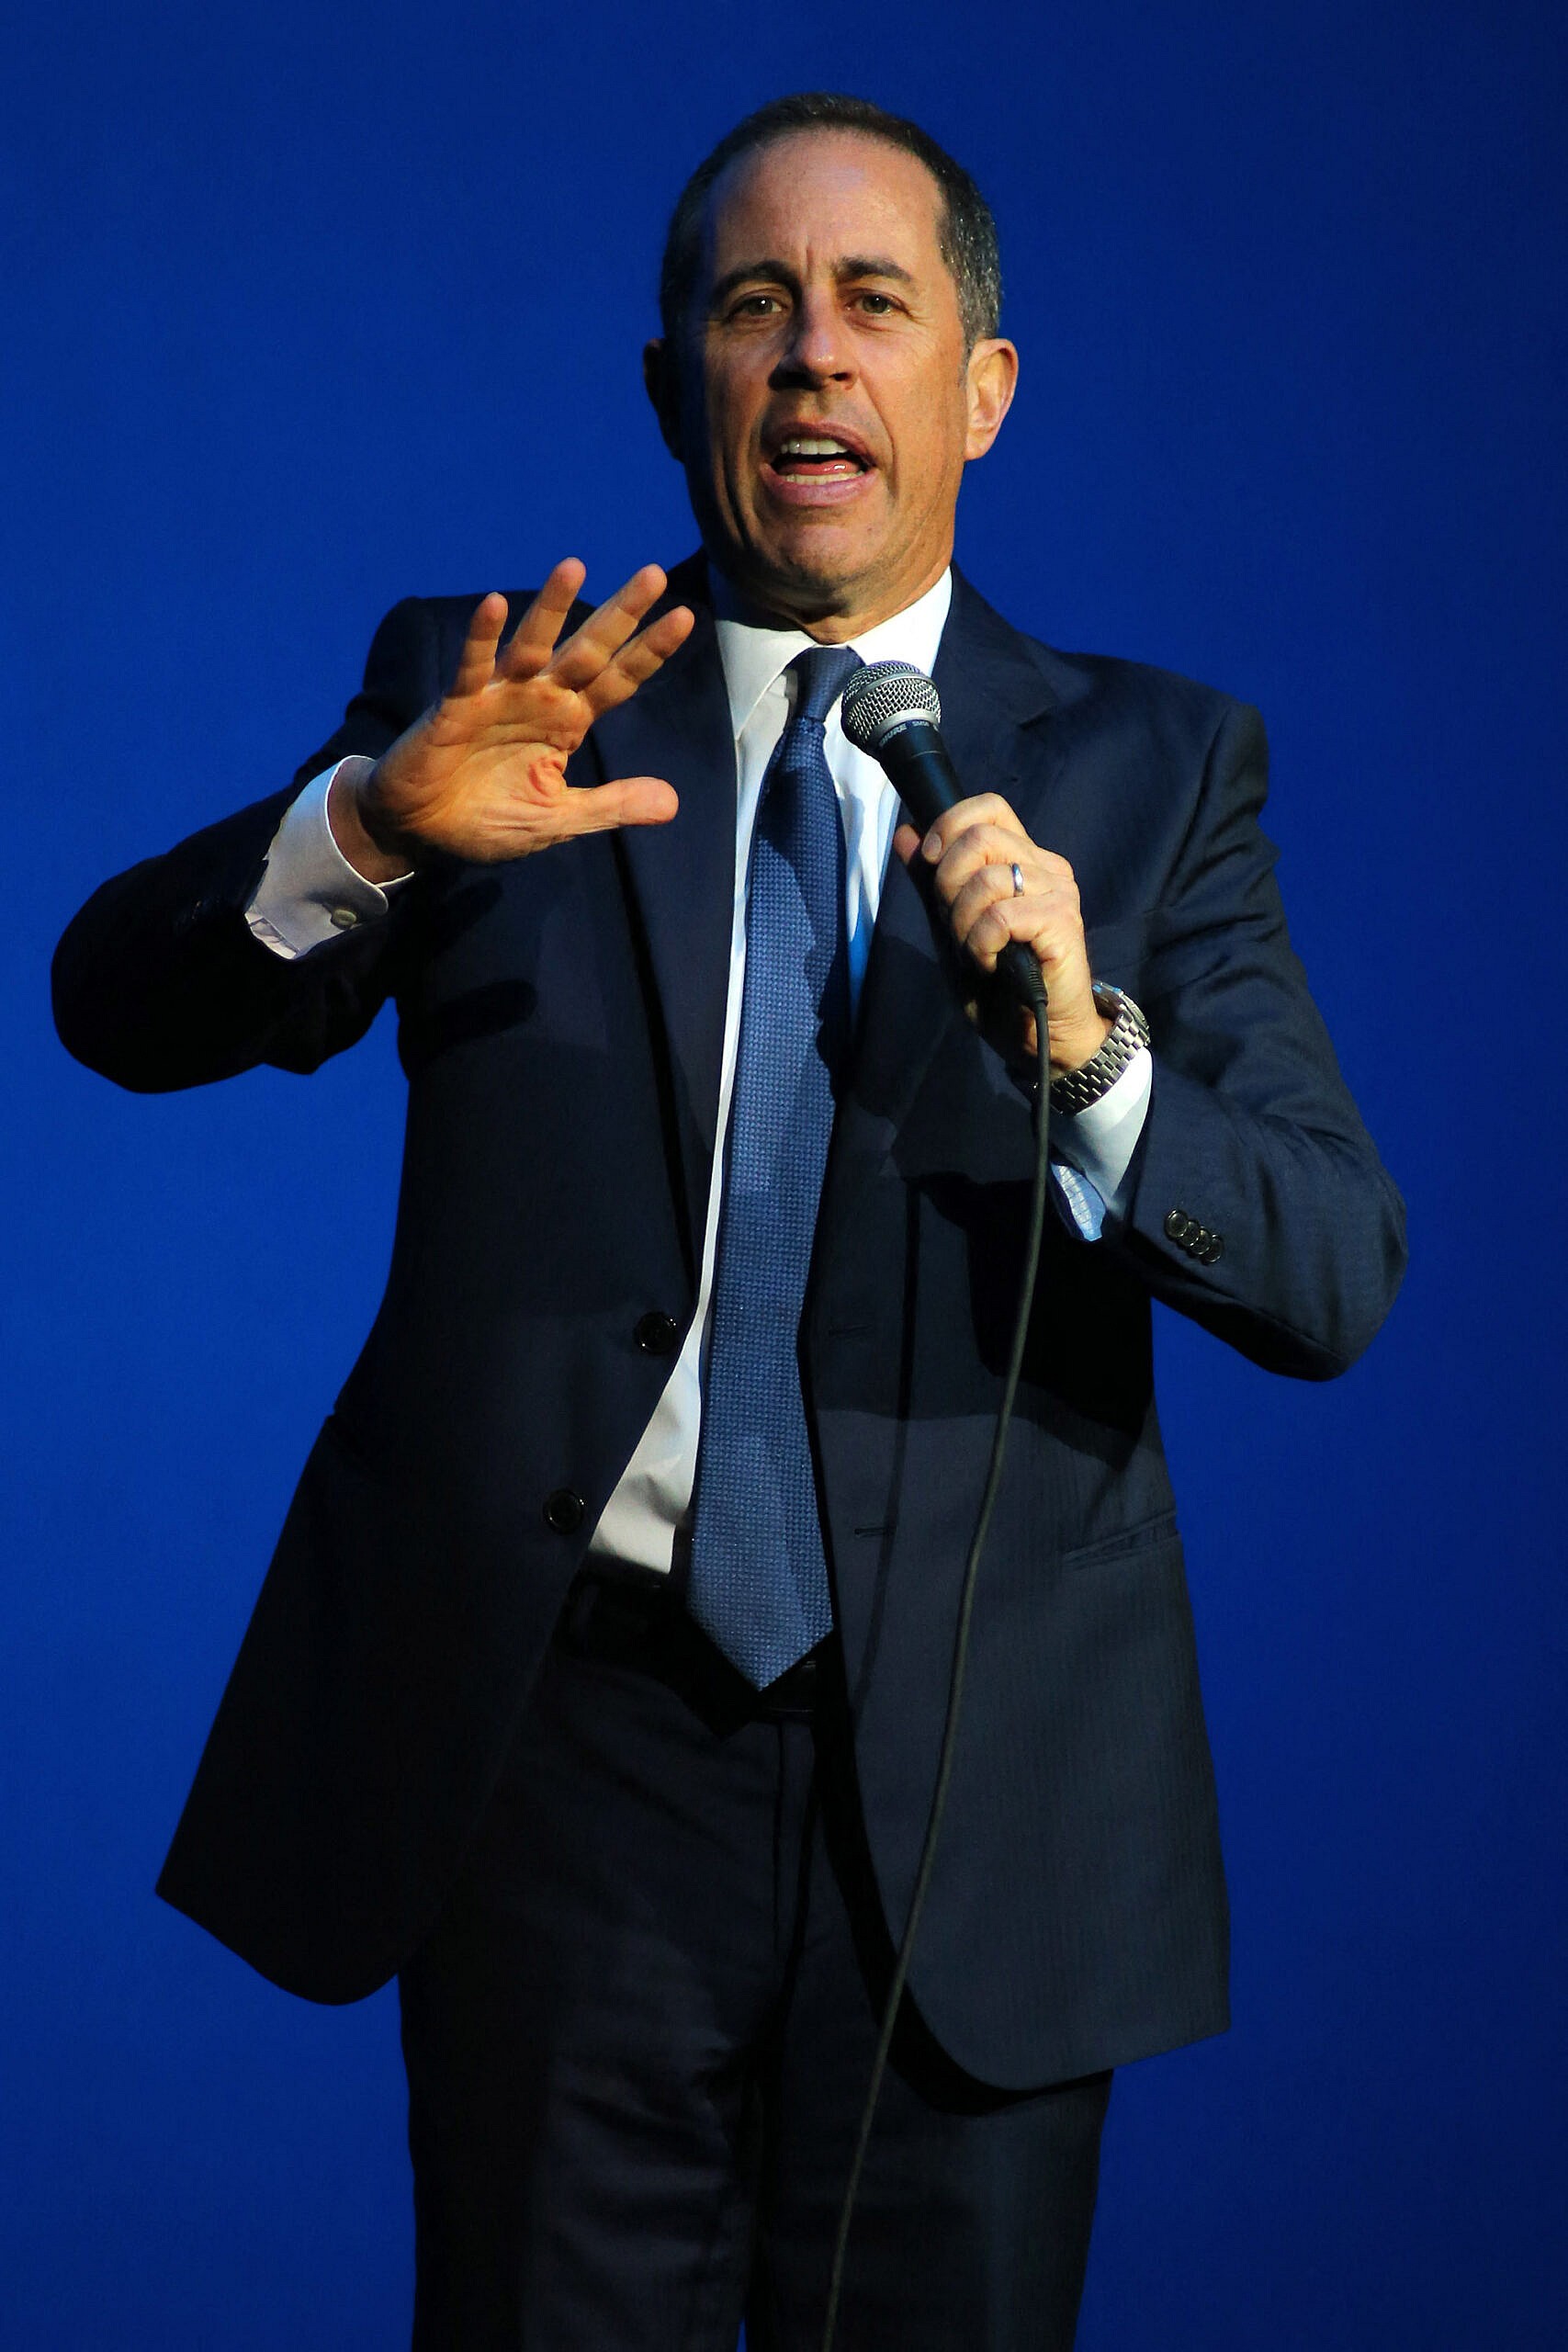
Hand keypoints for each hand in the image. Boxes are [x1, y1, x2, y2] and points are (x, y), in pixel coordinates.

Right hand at [331, 561, 694, 879]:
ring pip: (531, 646)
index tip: (684, 617)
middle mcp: (539, 700)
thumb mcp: (560, 819)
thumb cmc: (488, 818)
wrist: (423, 832)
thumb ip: (611, 806)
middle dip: (620, 614)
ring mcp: (498, 697)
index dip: (648, 651)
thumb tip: (672, 803)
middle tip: (654, 574)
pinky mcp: (457, 708)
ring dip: (551, 607)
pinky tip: (493, 605)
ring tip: (575, 566)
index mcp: (568, 722)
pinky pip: (471, 669)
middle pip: (587, 650)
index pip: (618, 680)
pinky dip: (481, 639)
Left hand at [892, 795, 1112, 1073]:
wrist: (1035, 1036)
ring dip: (963, 922)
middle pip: (981, 834)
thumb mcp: (951, 926)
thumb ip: (930, 881)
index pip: (988, 807)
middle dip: (947, 880)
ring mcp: (1058, 892)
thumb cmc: (999, 985)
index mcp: (1023, 859)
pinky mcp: (1062, 921)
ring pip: (987, 877)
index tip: (931, 864)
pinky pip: (1001, 915)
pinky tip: (991, 963)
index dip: (949, 826)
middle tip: (955, 922)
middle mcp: (1045, 867)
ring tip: (977, 952)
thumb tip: (905, 832)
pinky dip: (981, 943)